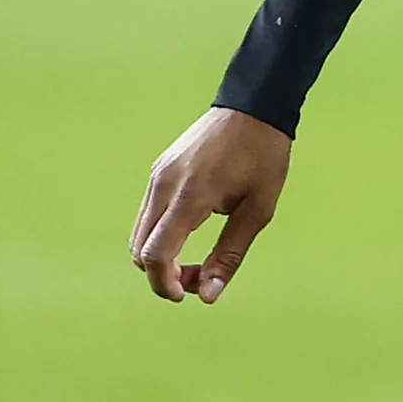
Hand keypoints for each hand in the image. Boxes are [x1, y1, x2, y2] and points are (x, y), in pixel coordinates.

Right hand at [130, 108, 291, 303]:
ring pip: (140, 234)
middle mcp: (164, 185)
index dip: (164, 283)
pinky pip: (148, 214)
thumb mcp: (258, 210)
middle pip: (140, 249)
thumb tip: (207, 296)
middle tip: (199, 280)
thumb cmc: (263, 157)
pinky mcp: (159, 170)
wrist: (253, 106)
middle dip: (162, 275)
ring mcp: (157, 175)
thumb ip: (229, 255)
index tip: (186, 295)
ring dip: (160, 257)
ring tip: (199, 262)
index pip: (155, 254)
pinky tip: (191, 235)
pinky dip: (160, 236)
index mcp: (190, 196)